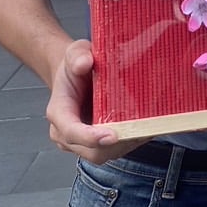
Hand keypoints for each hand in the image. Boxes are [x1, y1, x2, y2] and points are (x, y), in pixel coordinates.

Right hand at [46, 40, 144, 164]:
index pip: (71, 132)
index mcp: (59, 112)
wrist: (77, 73)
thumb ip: (77, 56)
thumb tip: (85, 63)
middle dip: (117, 145)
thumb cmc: (75, 66)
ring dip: (128, 144)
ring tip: (148, 127)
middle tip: (141, 130)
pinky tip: (146, 127)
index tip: (111, 135)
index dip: (90, 138)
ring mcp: (83, 141)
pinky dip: (131, 141)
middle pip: (92, 152)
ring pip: (107, 154)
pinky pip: (115, 149)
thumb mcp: (74, 53)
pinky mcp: (99, 143)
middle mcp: (67, 133)